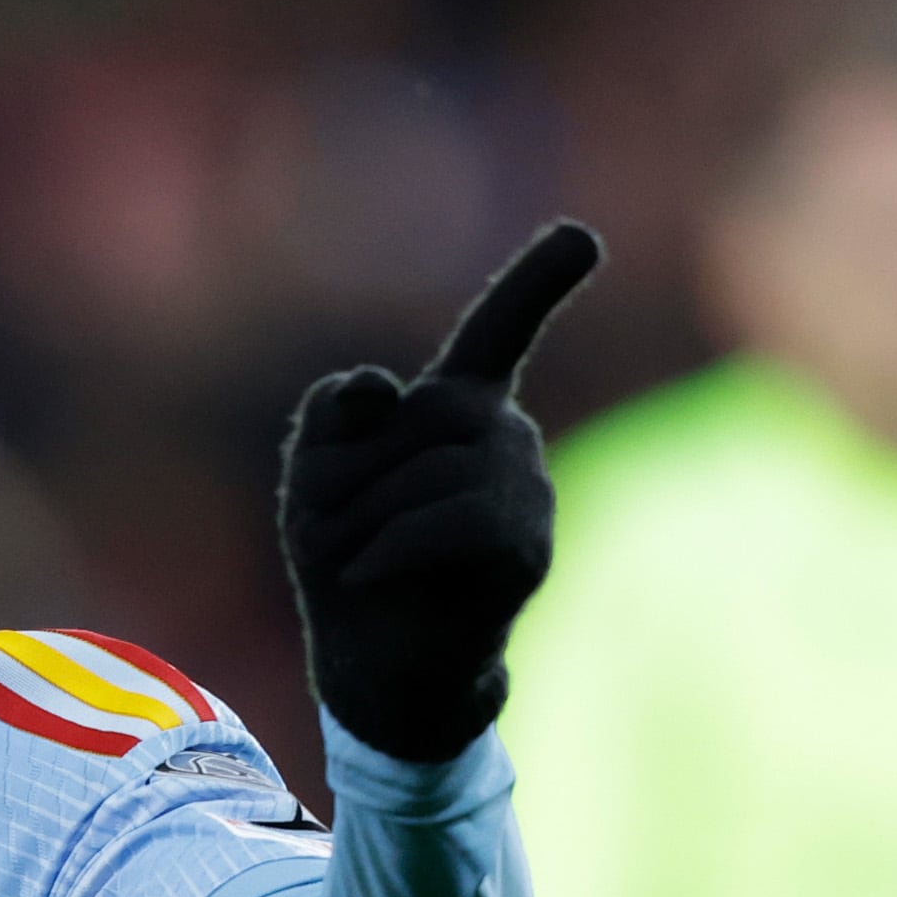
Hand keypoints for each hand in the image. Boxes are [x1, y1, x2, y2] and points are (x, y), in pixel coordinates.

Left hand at [279, 220, 603, 762]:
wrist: (374, 660)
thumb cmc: (346, 560)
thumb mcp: (313, 475)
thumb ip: (332, 414)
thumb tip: (385, 387)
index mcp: (455, 408)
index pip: (498, 333)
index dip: (537, 283)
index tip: (583, 236)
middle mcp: (504, 437)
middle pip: (425, 417)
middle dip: (354, 478)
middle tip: (337, 536)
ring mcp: (527, 490)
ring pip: (434, 471)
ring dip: (366, 521)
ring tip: (361, 564)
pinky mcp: (528, 545)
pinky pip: (453, 519)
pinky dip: (392, 549)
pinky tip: (374, 576)